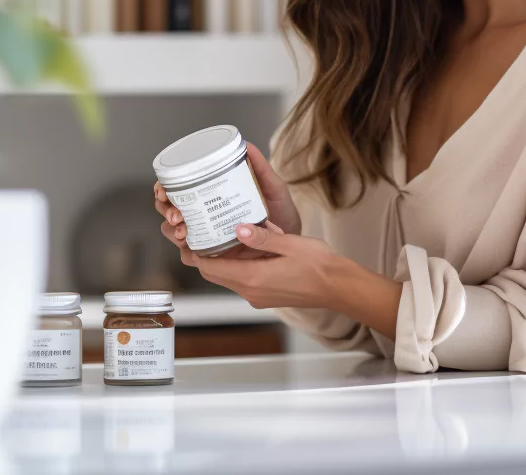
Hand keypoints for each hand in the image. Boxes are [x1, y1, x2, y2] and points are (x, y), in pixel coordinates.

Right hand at [154, 141, 302, 258]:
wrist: (294, 243)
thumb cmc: (282, 214)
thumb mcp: (273, 189)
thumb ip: (261, 168)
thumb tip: (248, 145)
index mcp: (212, 196)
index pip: (177, 189)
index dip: (163, 189)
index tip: (163, 189)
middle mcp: (205, 215)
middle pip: (169, 211)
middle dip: (166, 211)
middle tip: (177, 215)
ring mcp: (208, 236)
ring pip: (175, 233)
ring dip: (173, 232)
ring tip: (184, 231)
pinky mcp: (215, 256)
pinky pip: (192, 257)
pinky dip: (188, 254)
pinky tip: (192, 250)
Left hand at [178, 221, 341, 309]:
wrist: (338, 287)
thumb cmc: (318, 266)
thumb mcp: (289, 244)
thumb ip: (261, 238)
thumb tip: (238, 229)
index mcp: (253, 278)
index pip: (211, 268)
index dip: (195, 254)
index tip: (187, 238)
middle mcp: (251, 291)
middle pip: (215, 275)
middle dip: (203, 257)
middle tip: (198, 235)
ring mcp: (258, 296)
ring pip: (228, 277)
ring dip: (221, 261)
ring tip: (218, 237)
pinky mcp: (267, 295)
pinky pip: (243, 281)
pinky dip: (237, 266)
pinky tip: (245, 249)